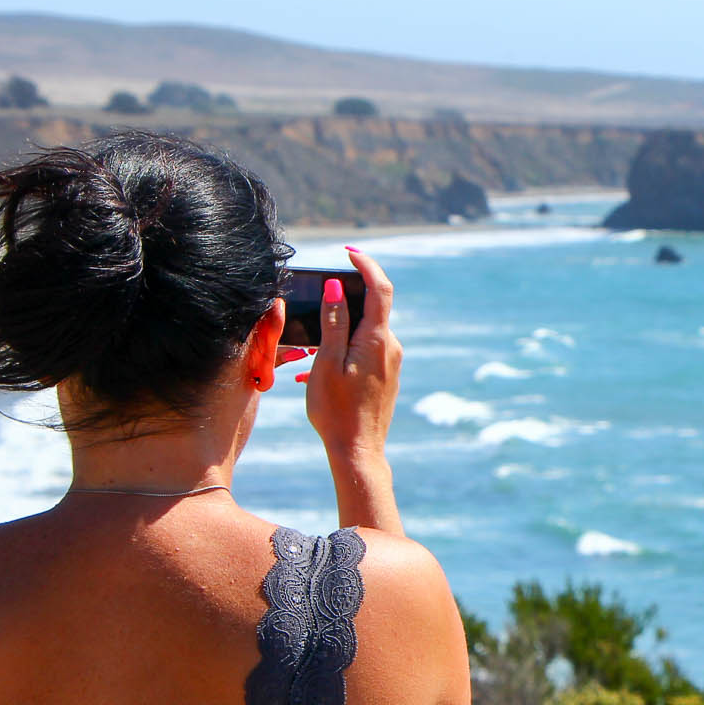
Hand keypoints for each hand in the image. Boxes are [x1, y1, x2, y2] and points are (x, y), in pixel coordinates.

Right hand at [296, 247, 399, 460]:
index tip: (349, 252)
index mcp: (377, 340)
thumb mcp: (327, 362)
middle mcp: (391, 347)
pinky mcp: (387, 376)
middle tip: (317, 303)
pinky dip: (345, 349)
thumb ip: (334, 322)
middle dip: (346, 300)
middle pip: (373, 308)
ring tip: (312, 350)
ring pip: (367, 331)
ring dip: (341, 330)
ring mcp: (391, 362)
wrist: (358, 452)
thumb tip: (336, 287)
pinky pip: (366, 350)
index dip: (367, 265)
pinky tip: (321, 370)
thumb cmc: (336, 410)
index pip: (380, 288)